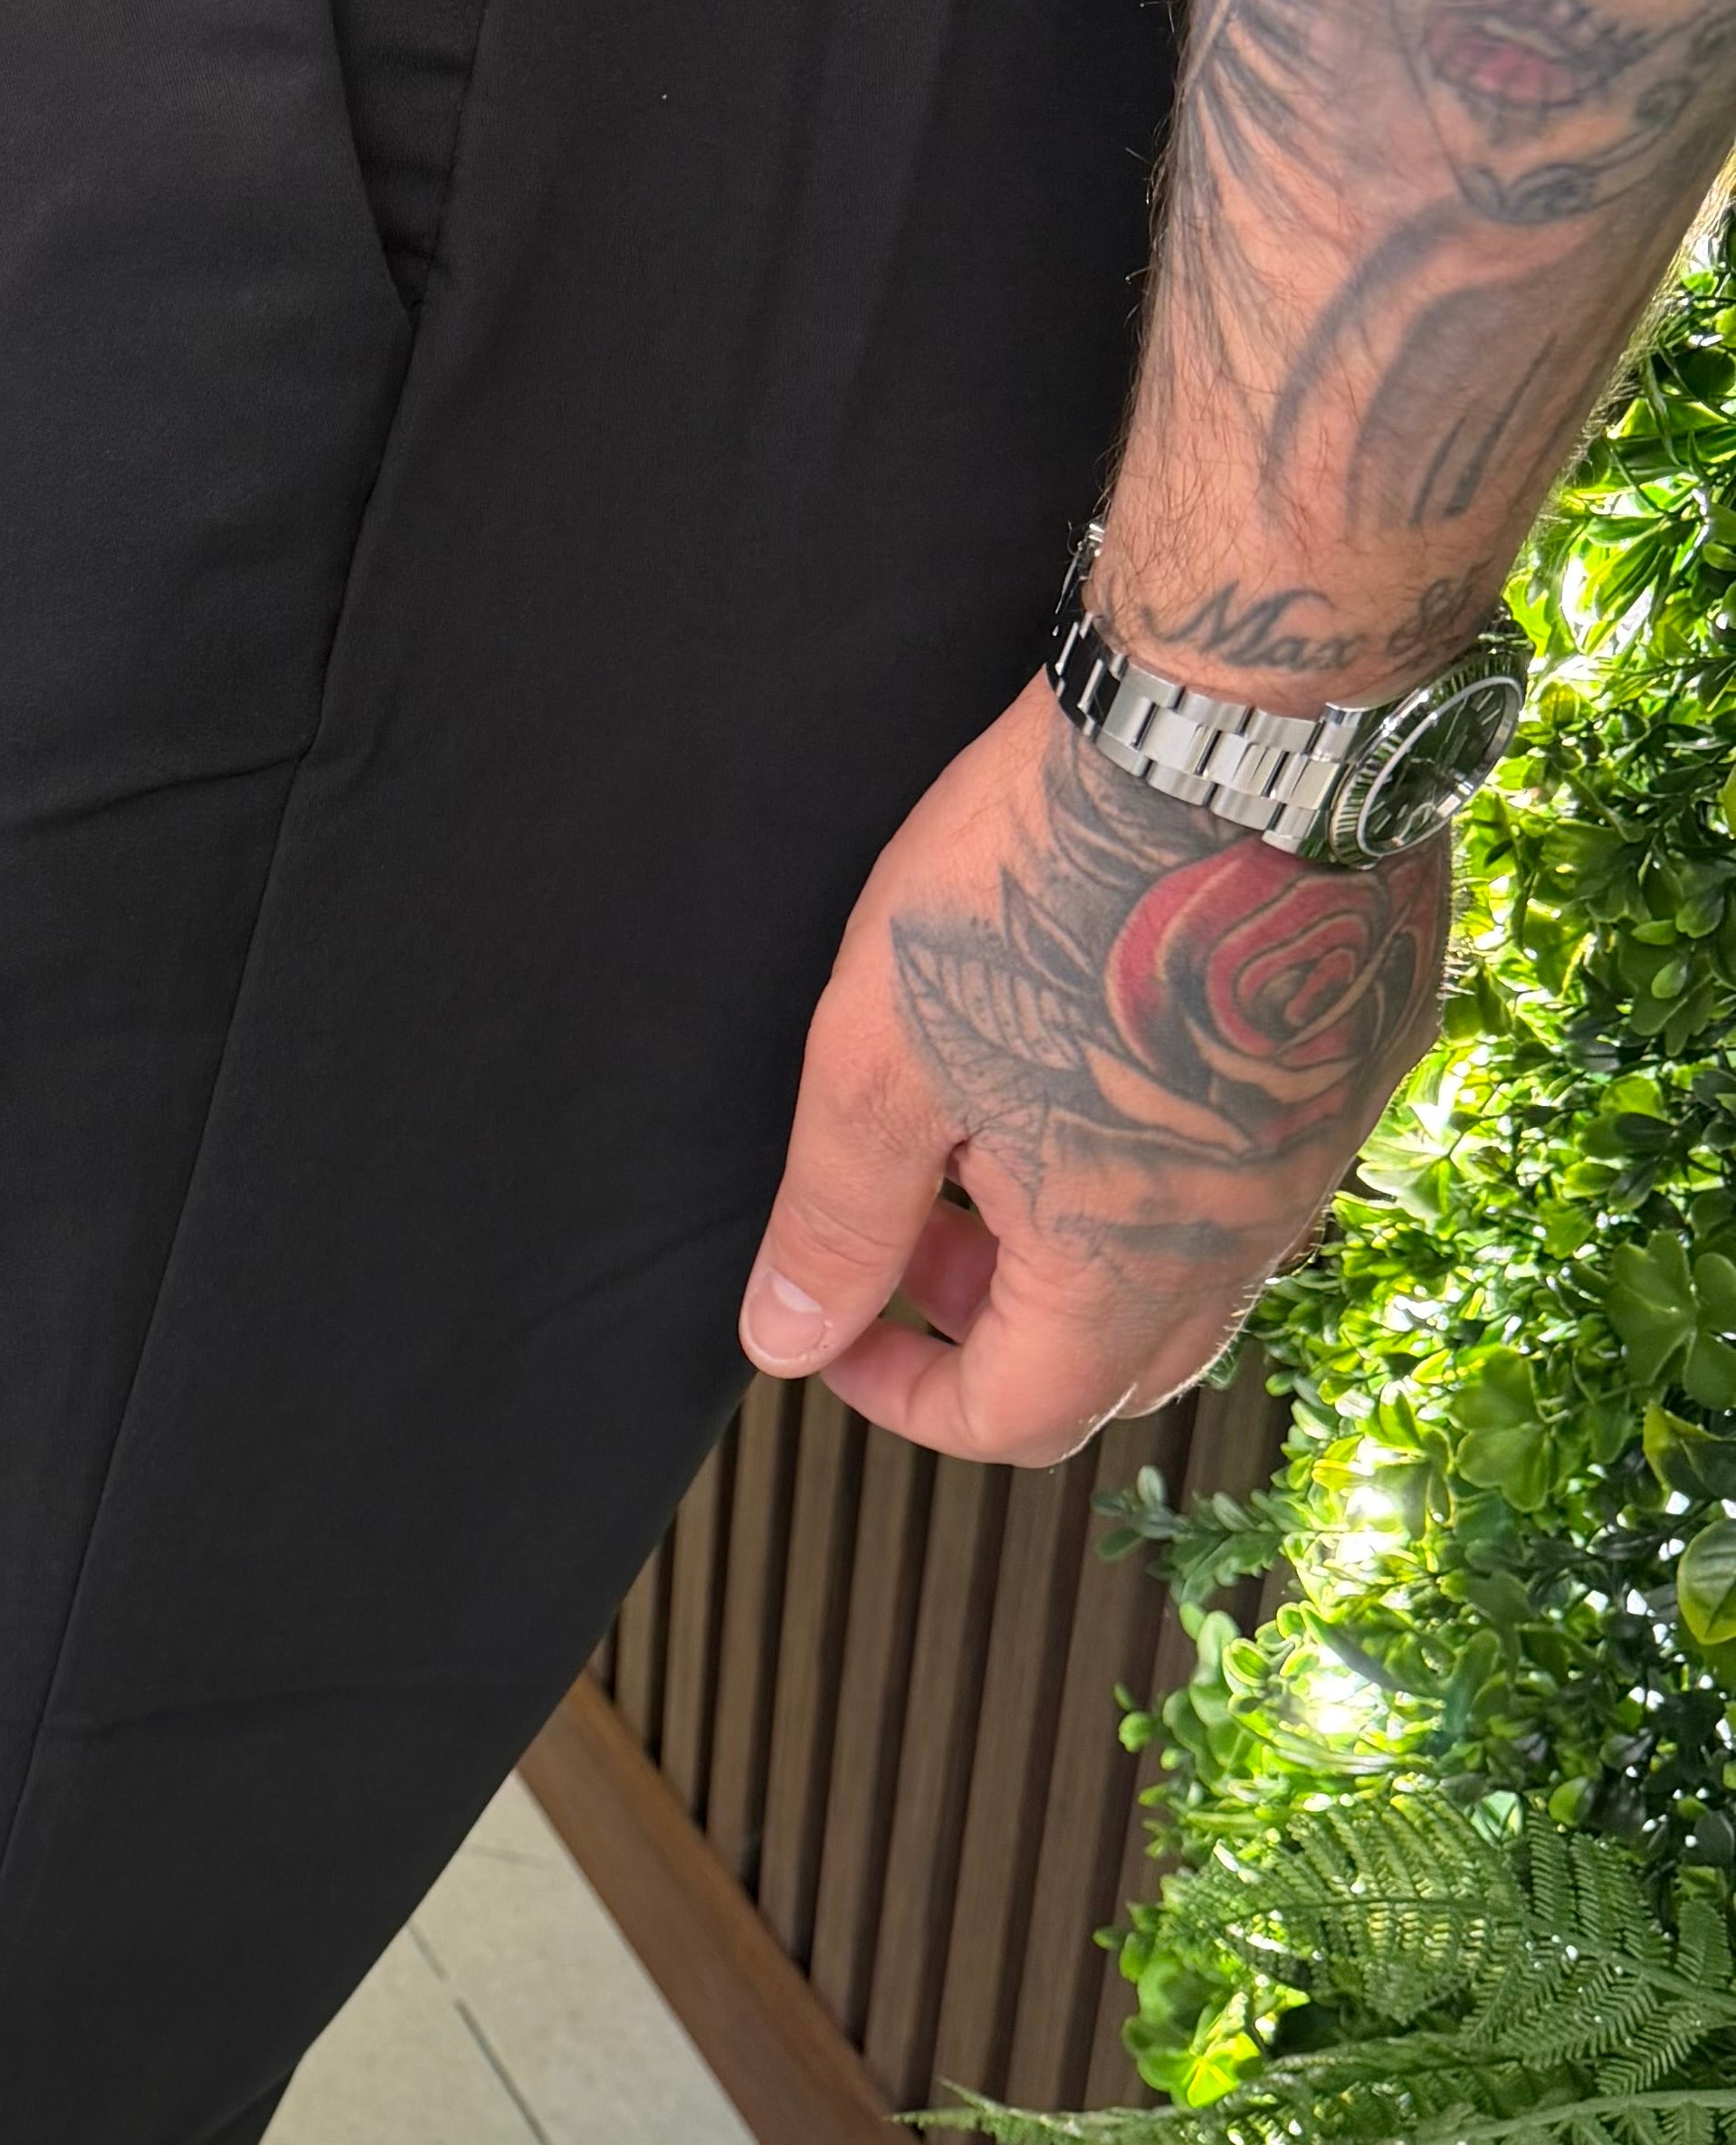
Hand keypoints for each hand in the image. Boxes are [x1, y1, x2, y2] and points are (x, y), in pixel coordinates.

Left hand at [736, 678, 1447, 1463]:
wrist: (1242, 725)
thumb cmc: (1047, 885)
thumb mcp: (882, 1063)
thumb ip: (835, 1219)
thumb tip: (783, 1341)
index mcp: (1125, 1272)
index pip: (1013, 1419)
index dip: (898, 1395)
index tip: (830, 1324)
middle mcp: (1249, 1239)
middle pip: (1110, 1364)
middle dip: (985, 1325)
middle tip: (905, 1231)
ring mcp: (1324, 1149)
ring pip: (1192, 1267)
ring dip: (1075, 1244)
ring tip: (988, 1133)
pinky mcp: (1361, 1057)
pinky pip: (1260, 1166)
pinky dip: (1164, 1160)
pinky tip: (1103, 1053)